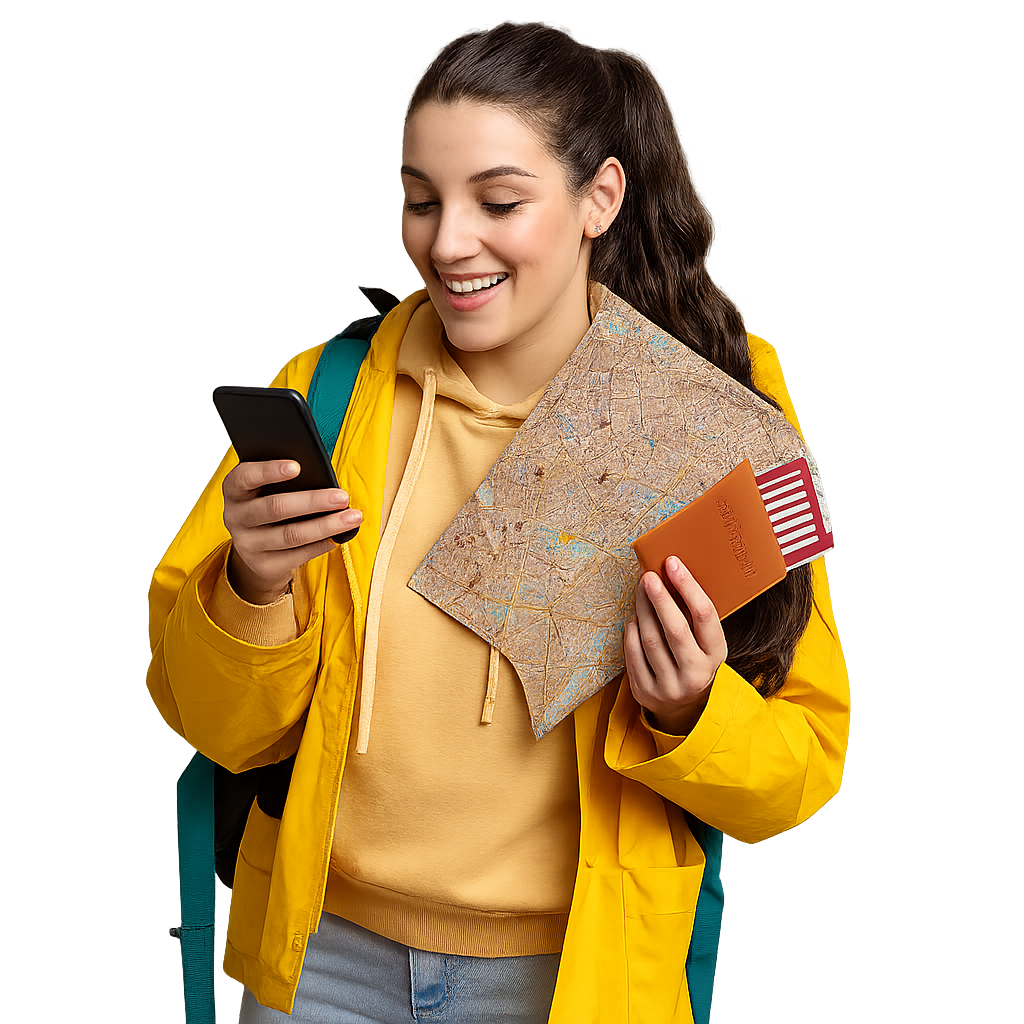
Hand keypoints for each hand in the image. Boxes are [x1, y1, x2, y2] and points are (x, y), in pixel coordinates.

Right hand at [222, 460, 362, 603]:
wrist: (255, 548)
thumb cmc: (268, 503)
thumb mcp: (267, 488)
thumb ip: (285, 480)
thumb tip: (323, 477)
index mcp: (234, 490)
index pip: (245, 476)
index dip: (269, 471)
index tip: (297, 466)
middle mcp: (235, 516)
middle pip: (275, 507)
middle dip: (313, 501)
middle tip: (342, 497)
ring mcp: (247, 544)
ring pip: (291, 535)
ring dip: (326, 526)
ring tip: (352, 518)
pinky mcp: (262, 565)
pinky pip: (297, 556)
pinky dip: (320, 545)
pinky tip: (338, 537)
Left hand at [623, 556, 726, 734]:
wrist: (685, 706)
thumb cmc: (694, 659)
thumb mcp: (705, 642)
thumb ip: (694, 615)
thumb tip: (672, 571)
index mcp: (716, 655)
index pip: (705, 616)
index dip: (688, 587)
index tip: (672, 564)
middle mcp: (696, 674)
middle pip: (675, 630)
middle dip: (660, 598)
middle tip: (648, 575)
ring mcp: (670, 686)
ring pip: (651, 640)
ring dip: (642, 610)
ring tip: (640, 590)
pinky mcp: (646, 692)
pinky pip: (633, 653)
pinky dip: (631, 630)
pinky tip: (634, 616)